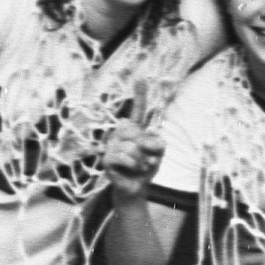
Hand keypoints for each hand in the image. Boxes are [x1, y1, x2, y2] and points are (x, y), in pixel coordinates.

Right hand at [105, 82, 163, 200]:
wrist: (136, 186)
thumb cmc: (146, 166)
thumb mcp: (158, 153)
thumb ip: (157, 144)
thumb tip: (143, 141)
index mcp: (134, 129)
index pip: (138, 109)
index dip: (140, 94)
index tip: (141, 78)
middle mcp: (120, 133)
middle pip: (136, 132)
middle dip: (146, 147)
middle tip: (146, 158)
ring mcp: (111, 145)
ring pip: (132, 147)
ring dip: (141, 160)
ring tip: (139, 166)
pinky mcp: (106, 158)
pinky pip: (125, 157)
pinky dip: (133, 165)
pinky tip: (131, 170)